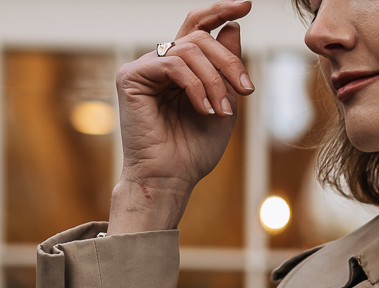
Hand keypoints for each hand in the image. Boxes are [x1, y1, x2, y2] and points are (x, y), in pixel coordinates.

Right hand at [108, 4, 253, 233]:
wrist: (171, 179)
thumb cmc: (194, 151)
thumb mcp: (224, 105)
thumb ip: (227, 68)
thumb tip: (232, 27)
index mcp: (181, 68)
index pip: (198, 27)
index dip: (220, 11)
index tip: (246, 5)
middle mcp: (161, 62)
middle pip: (199, 37)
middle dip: (228, 61)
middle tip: (246, 89)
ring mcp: (145, 68)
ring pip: (189, 50)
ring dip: (214, 80)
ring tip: (222, 111)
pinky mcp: (131, 76)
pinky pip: (173, 64)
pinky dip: (194, 85)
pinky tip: (203, 109)